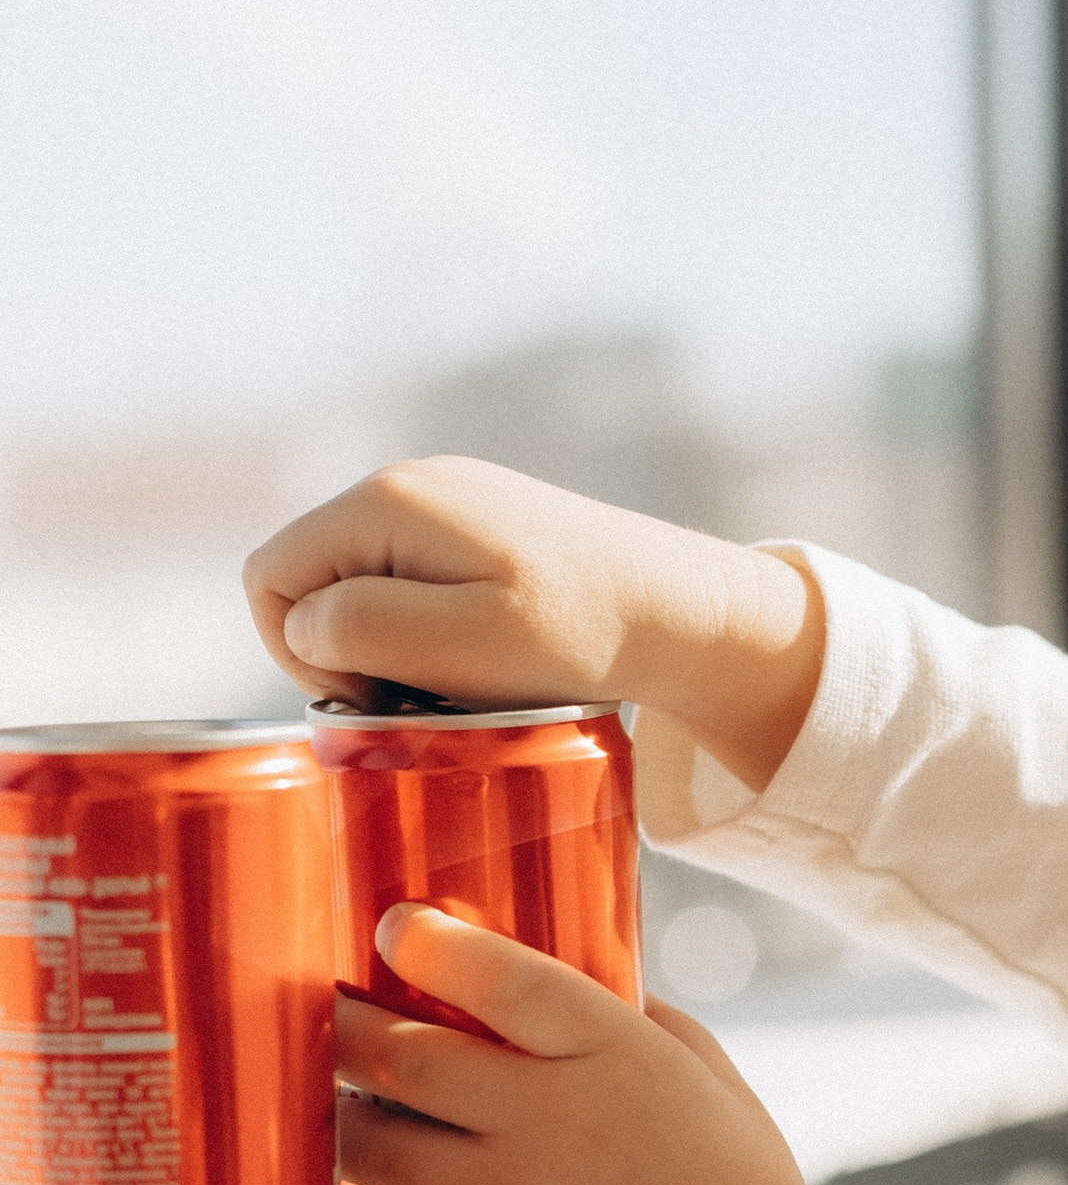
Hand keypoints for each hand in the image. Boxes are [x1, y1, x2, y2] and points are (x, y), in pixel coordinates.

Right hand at [245, 458, 825, 792]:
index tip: (372, 698)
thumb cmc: (581, 631)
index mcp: (386, 502)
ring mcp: (442, 502)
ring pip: (360, 587)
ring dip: (389, 646)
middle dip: (343, 651)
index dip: (297, 652)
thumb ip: (366, 626)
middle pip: (310, 580)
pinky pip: (409, 584)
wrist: (682, 609)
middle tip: (417, 698)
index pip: (268, 576)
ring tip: (456, 681)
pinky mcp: (476, 529)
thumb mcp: (464, 644)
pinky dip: (427, 632)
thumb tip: (302, 617)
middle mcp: (404, 485)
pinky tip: (479, 659)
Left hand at [337, 904, 846, 1184]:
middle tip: (329, 1023)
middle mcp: (550, 1113)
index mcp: (614, 1051)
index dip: (431, 944)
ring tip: (339, 1114)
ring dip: (340, 1124)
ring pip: (373, 1143)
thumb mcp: (715, 1083)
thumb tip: (593, 986)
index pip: (499, 975)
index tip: (397, 929)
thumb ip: (647, 1025)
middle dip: (348, 1030)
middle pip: (406, 1052)